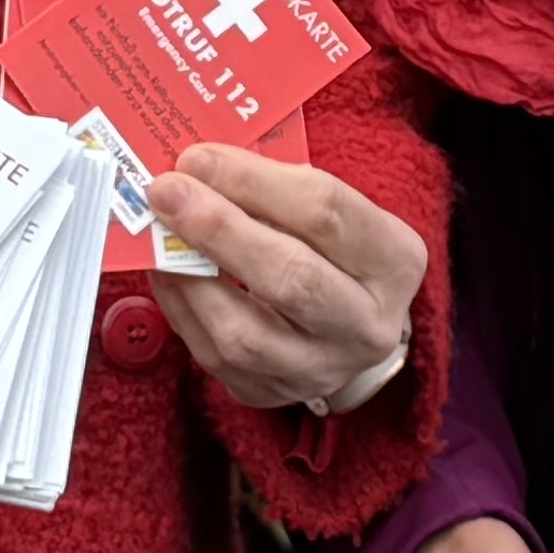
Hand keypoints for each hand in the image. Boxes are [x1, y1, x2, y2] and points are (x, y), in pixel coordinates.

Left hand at [139, 143, 428, 414]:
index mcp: (395, 261)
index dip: (254, 181)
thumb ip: (277, 187)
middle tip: (167, 192)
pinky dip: (180, 308)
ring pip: (245, 334)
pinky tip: (165, 271)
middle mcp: (368, 325)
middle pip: (291, 279)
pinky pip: (214, 358)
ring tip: (158, 234)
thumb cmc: (332, 248)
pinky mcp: (274, 394)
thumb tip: (197, 167)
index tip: (198, 158)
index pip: (326, 213)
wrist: (347, 324)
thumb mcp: (332, 209)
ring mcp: (322, 370)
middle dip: (219, 229)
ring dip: (190, 277)